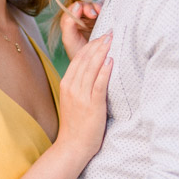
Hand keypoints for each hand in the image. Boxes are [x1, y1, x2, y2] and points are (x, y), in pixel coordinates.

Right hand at [57, 32, 111, 161]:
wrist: (73, 146)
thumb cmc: (76, 125)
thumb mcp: (73, 100)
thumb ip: (80, 85)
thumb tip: (93, 71)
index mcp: (66, 84)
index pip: (78, 58)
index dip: (90, 45)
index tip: (101, 36)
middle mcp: (72, 87)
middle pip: (85, 59)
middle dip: (97, 44)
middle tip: (109, 32)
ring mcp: (81, 96)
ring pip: (91, 68)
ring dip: (102, 52)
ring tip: (111, 40)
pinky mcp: (92, 105)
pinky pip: (98, 84)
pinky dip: (104, 71)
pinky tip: (111, 60)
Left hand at [61, 0, 103, 59]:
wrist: (92, 64)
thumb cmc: (78, 53)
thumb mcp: (69, 39)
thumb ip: (68, 23)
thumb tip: (76, 5)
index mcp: (71, 21)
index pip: (73, 8)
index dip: (78, 8)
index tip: (85, 15)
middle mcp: (82, 17)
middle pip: (85, 5)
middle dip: (89, 7)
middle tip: (94, 14)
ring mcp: (93, 18)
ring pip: (95, 5)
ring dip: (98, 7)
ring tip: (101, 13)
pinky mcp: (104, 19)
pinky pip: (105, 10)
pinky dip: (107, 9)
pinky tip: (108, 14)